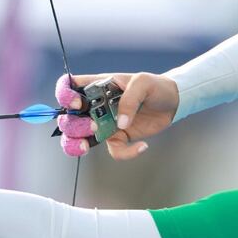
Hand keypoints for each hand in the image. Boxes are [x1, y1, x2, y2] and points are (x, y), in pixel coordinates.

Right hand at [54, 72, 179, 160]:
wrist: (172, 102)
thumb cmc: (155, 86)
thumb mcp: (143, 83)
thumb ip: (130, 99)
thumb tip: (120, 124)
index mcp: (96, 86)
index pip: (68, 87)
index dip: (65, 95)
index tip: (77, 104)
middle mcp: (95, 106)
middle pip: (68, 119)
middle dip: (74, 126)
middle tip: (93, 126)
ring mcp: (104, 124)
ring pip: (78, 139)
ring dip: (76, 144)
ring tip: (86, 146)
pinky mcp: (118, 138)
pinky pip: (113, 151)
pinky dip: (125, 154)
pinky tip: (141, 146)